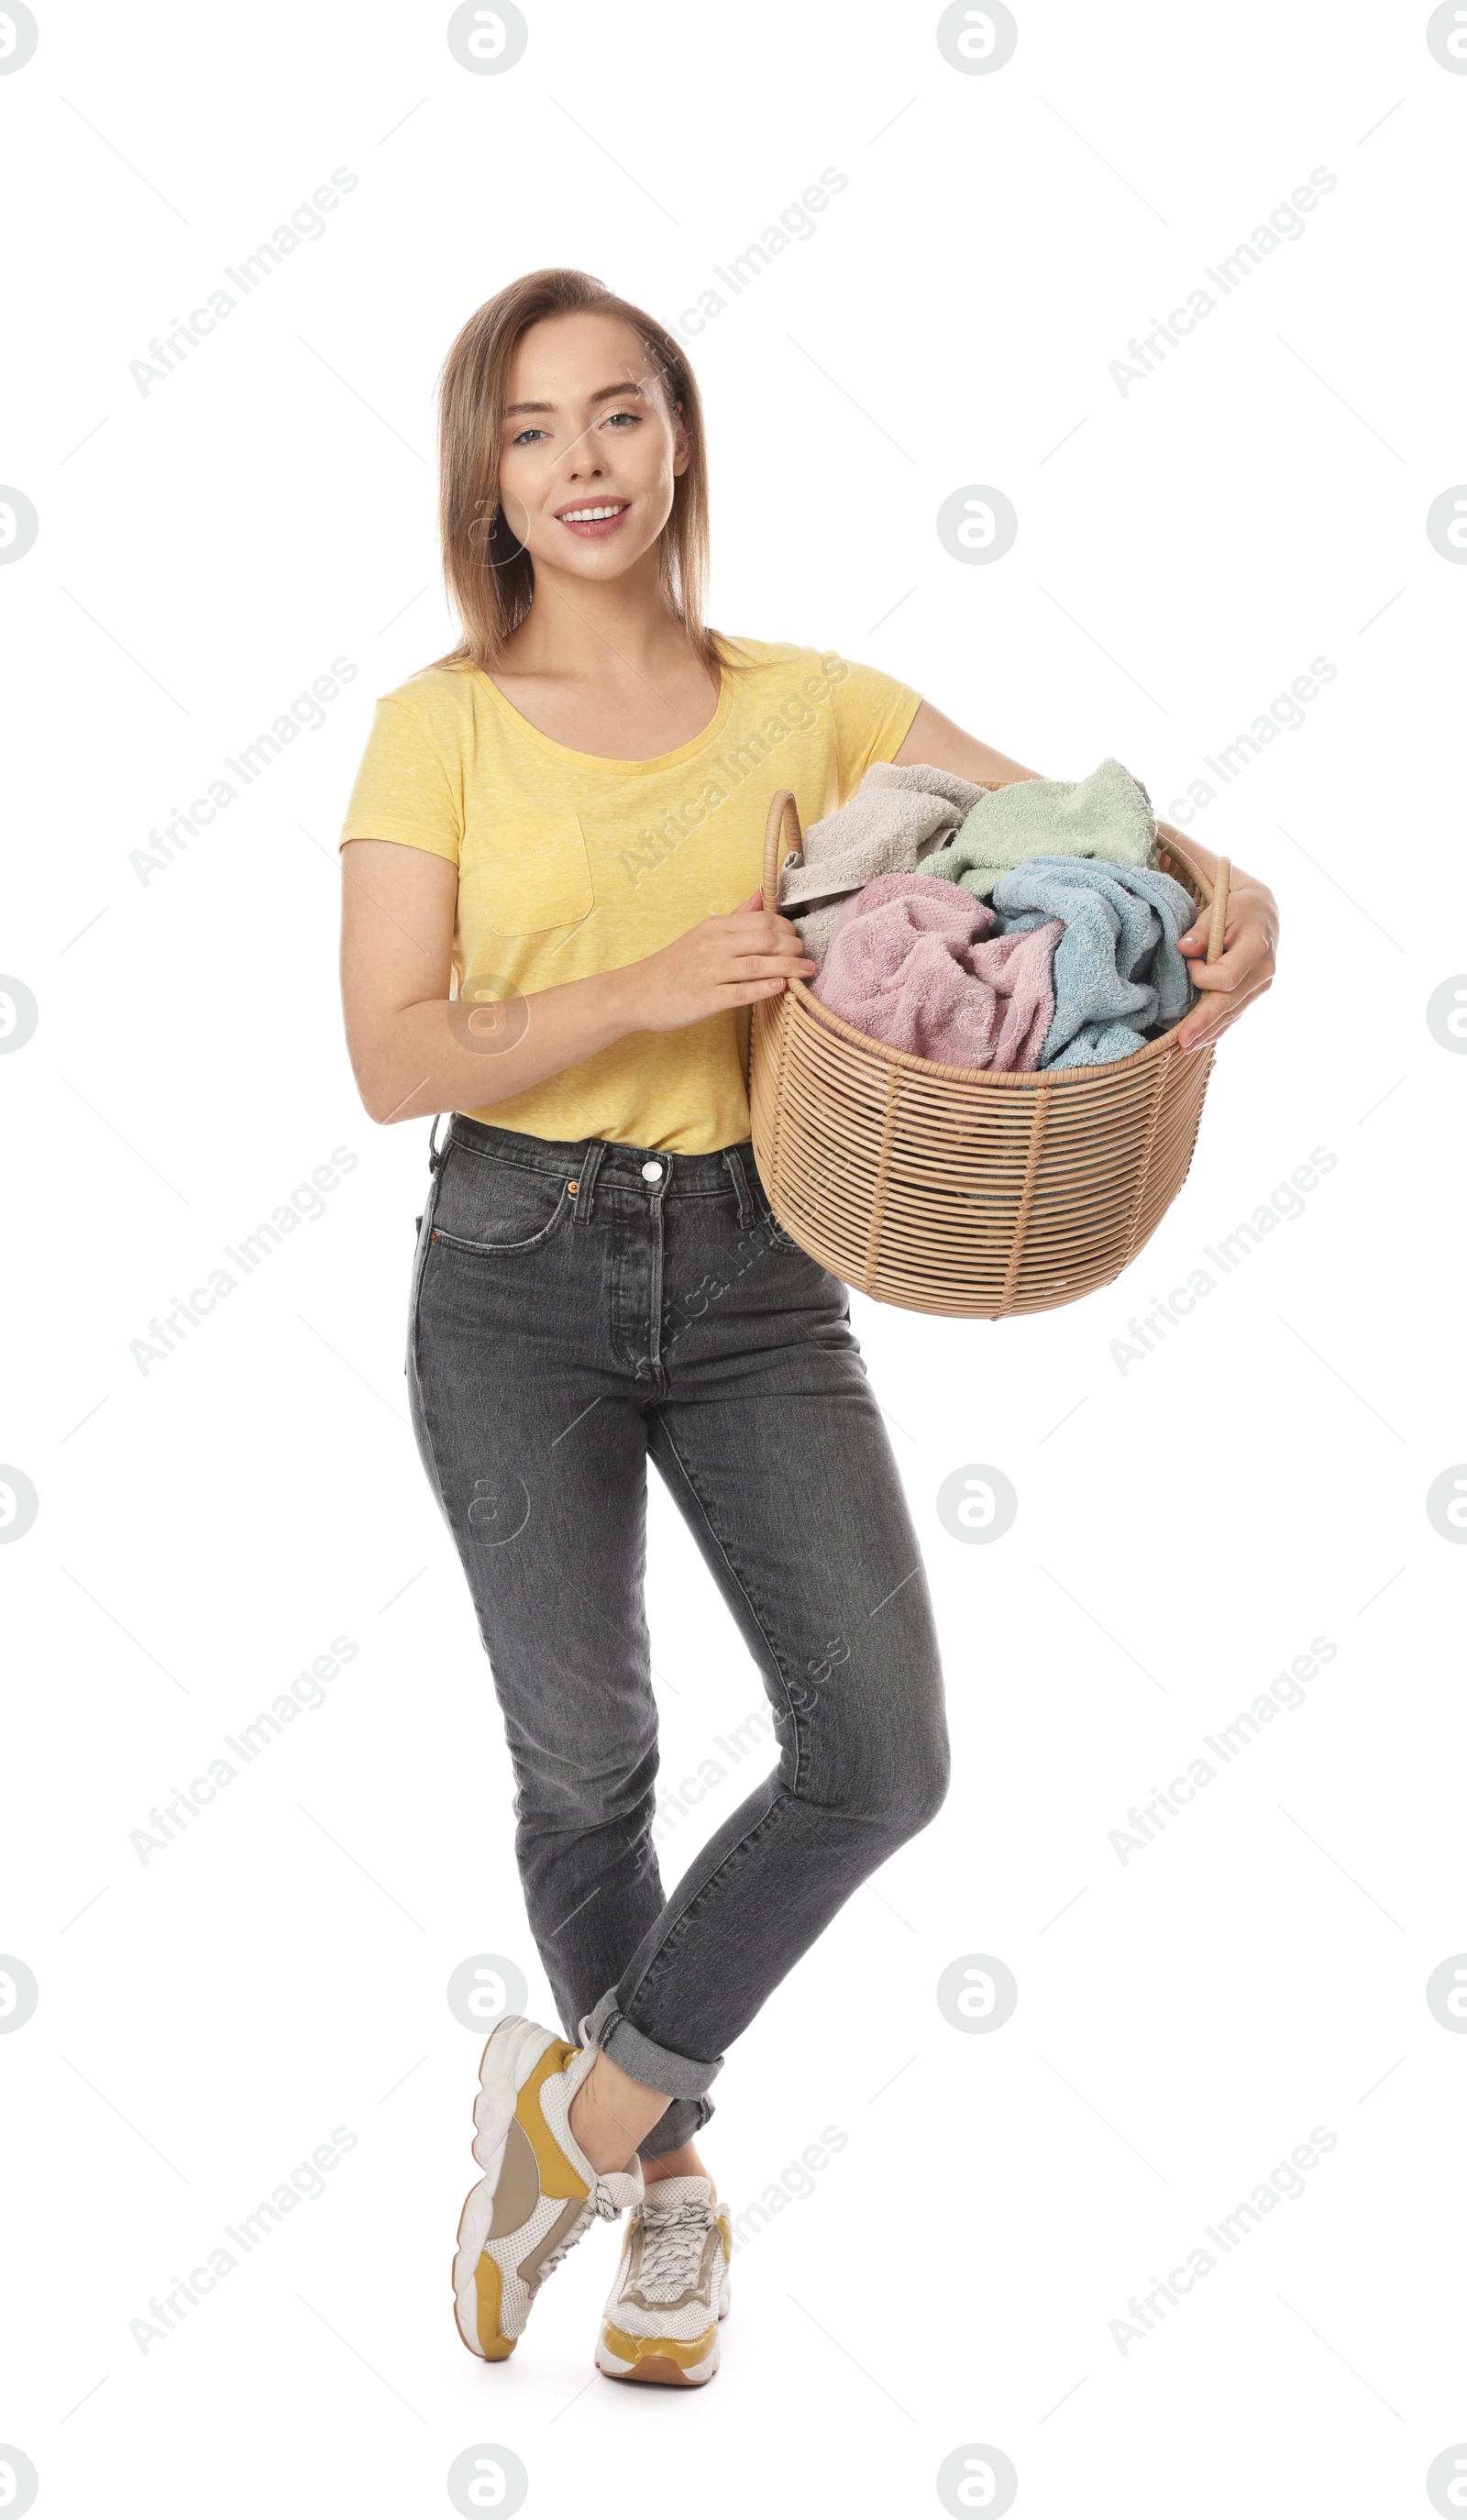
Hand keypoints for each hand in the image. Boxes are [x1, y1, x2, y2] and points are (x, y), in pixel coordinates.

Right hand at [617, 889, 815, 1033]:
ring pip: (759, 965)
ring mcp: (709, 972)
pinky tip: (782, 987)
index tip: (799, 938)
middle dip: (794, 947)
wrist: (636, 993)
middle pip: (766, 939)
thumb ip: (736, 916)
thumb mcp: (703, 933)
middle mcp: (713, 946)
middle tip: (808, 957)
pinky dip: (765, 989)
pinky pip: (742, 992)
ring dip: (789, 968)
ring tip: (807, 972)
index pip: (762, 919)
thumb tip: (762, 893)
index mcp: (715, 927)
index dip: (788, 928)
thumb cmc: (674, 965)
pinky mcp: (706, 999)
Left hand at [1174, 866, 1278, 1053]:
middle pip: (1229, 1003)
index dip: (1203, 976)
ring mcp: (1260, 986)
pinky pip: (1234, 1014)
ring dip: (1208, 1032)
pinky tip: (1201, 1040)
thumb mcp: (1219, 911)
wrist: (1263, 912)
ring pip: (1232, 1014)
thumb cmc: (1238, 909)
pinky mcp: (1253, 994)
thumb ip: (1201, 931)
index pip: (1227, 976)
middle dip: (1204, 1023)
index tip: (1189, 962)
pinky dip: (1217, 1027)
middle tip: (1182, 1042)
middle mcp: (1263, 972)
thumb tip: (1184, 949)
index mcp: (1257, 948)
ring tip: (1185, 1047)